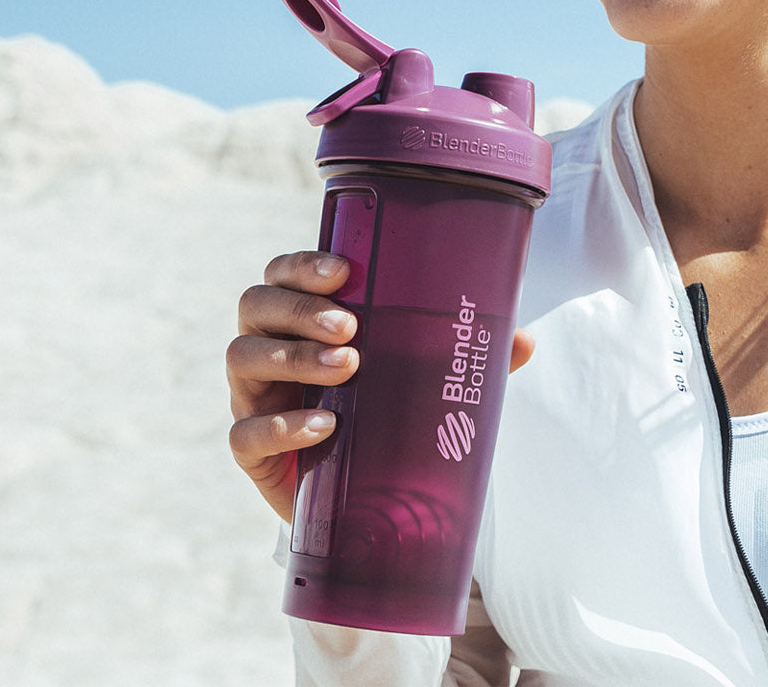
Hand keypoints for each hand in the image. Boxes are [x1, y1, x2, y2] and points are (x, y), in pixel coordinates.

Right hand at [227, 250, 535, 522]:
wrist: (359, 501)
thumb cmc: (383, 417)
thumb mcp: (420, 383)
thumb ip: (465, 360)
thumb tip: (524, 339)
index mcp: (299, 320)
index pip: (283, 275)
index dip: (302, 266)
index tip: (343, 271)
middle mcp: (267, 349)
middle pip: (256, 305)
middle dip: (299, 309)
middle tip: (349, 325)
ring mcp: (252, 398)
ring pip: (242, 357)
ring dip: (292, 355)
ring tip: (349, 366)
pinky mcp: (250, 451)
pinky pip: (245, 433)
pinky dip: (281, 425)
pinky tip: (323, 426)